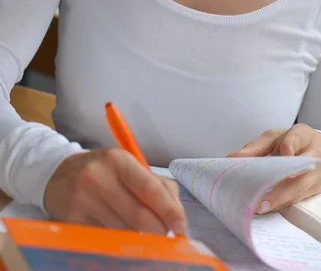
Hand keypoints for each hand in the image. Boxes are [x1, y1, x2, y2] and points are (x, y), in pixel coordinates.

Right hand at [44, 149, 186, 233]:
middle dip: (158, 229)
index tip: (180, 225)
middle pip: (138, 215)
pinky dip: (121, 241)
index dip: (169, 210)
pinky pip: (106, 238)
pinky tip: (124, 235)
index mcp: (118, 160)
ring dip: (140, 237)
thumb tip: (176, 212)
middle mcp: (99, 178)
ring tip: (145, 232)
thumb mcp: (129, 166)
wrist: (59, 175)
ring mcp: (84, 201)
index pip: (149, 188)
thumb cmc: (104, 171)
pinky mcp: (73, 221)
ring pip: (124, 231)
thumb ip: (157, 184)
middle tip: (166, 234)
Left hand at [227, 123, 320, 213]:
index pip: (298, 138)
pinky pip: (298, 198)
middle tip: (261, 196)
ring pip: (300, 188)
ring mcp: (317, 174)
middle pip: (300, 170)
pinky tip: (268, 208)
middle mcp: (314, 155)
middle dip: (281, 185)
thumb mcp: (275, 137)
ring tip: (260, 207)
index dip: (291, 145)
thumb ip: (256, 146)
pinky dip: (282, 204)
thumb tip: (232, 157)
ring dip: (279, 200)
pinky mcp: (315, 189)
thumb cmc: (293, 142)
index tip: (285, 153)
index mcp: (303, 135)